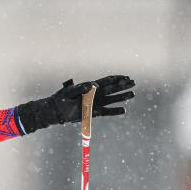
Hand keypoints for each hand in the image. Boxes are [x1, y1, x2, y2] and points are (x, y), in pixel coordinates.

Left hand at [18, 75, 134, 132]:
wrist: (57, 111)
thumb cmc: (62, 98)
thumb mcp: (70, 91)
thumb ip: (81, 88)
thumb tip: (93, 85)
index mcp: (90, 87)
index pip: (106, 81)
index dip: (116, 78)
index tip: (126, 76)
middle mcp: (96, 94)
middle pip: (112, 89)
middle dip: (123, 85)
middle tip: (133, 82)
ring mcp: (96, 103)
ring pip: (112, 99)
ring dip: (122, 97)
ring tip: (132, 94)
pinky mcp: (94, 113)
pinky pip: (107, 111)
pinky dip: (115, 111)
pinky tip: (124, 110)